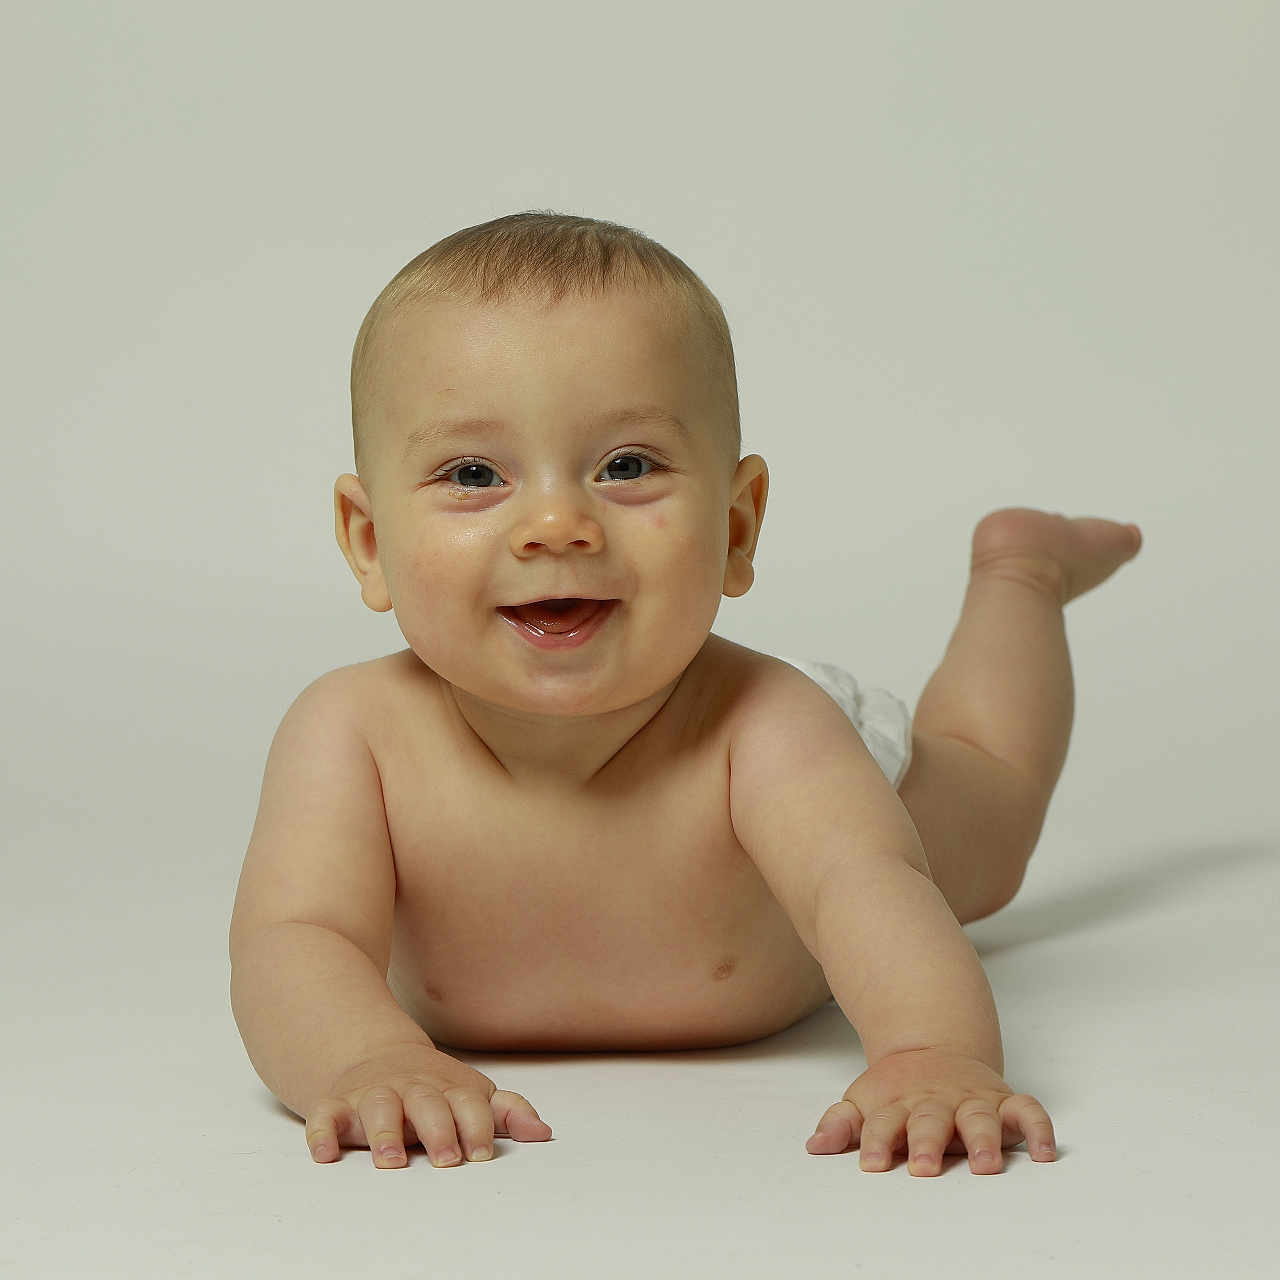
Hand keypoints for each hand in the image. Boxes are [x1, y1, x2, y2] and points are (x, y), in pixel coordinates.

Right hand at [305, 1042, 552, 1168]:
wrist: (374, 1054)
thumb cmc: (432, 1088)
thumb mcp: (470, 1094)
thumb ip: (506, 1113)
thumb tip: (542, 1133)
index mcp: (447, 1089)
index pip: (468, 1103)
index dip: (477, 1126)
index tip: (482, 1154)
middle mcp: (411, 1090)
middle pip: (427, 1104)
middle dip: (438, 1130)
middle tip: (448, 1159)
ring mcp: (373, 1095)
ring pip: (378, 1106)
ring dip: (384, 1132)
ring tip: (391, 1162)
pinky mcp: (337, 1106)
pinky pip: (324, 1116)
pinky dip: (321, 1133)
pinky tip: (326, 1155)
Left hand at [804, 1047, 1056, 1174]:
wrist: (932, 1050)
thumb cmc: (897, 1092)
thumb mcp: (864, 1103)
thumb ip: (841, 1125)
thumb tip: (814, 1147)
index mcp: (898, 1104)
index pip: (883, 1123)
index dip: (876, 1142)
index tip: (871, 1164)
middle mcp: (936, 1102)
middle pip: (930, 1120)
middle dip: (927, 1143)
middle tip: (923, 1166)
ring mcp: (971, 1100)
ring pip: (979, 1116)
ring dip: (982, 1139)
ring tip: (985, 1165)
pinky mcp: (1003, 1101)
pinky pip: (1028, 1110)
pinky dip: (1039, 1128)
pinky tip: (1045, 1153)